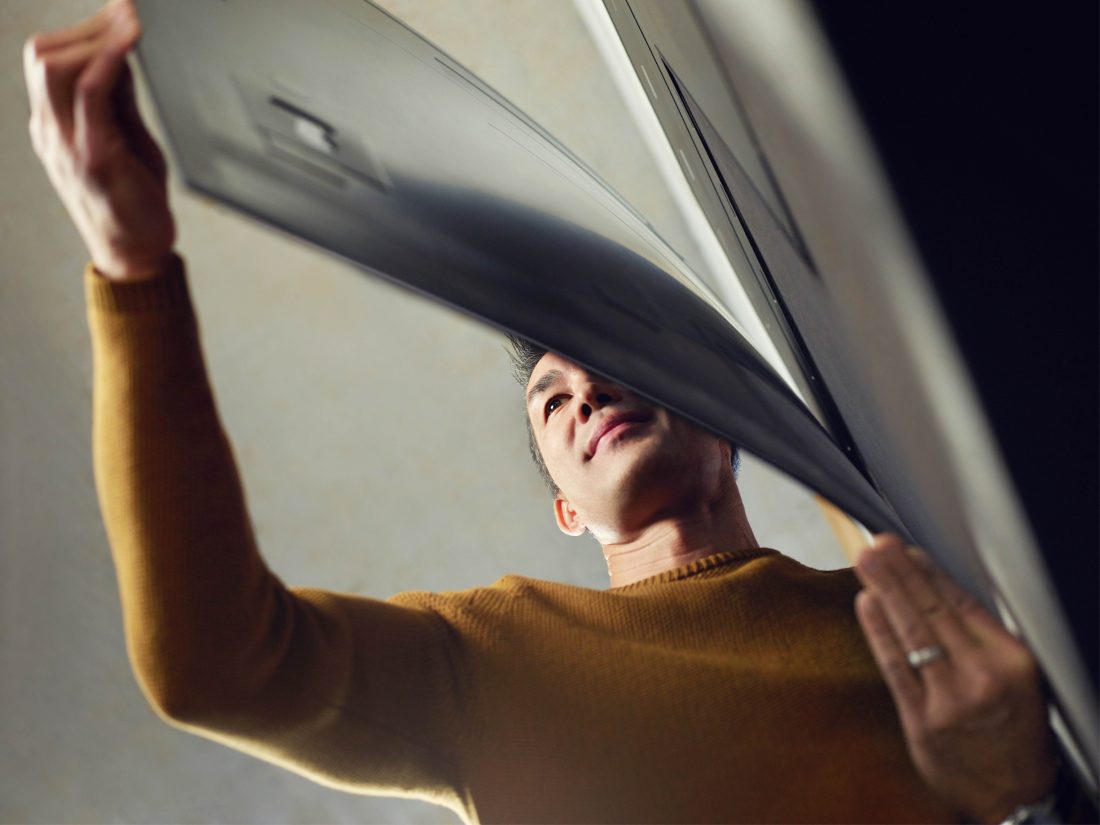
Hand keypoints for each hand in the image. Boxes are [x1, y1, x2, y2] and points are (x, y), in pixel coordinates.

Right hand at [24, 0, 174, 280]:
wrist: (137, 256)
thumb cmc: (135, 203)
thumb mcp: (127, 138)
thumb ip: (119, 99)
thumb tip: (121, 53)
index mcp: (53, 126)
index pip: (47, 60)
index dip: (82, 30)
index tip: (119, 14)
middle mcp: (51, 131)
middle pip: (41, 55)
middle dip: (87, 27)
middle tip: (126, 16)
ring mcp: (67, 144)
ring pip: (55, 67)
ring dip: (96, 38)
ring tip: (131, 24)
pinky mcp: (94, 157)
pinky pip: (89, 95)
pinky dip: (109, 60)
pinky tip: (128, 43)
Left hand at [853, 534, 1058, 823]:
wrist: (1013, 795)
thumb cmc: (1012, 729)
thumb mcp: (1016, 677)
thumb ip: (980, 637)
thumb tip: (935, 588)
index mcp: (1011, 661)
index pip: (963, 604)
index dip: (931, 574)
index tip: (908, 551)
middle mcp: (982, 677)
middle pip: (933, 612)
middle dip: (902, 573)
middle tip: (877, 545)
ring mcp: (950, 700)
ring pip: (912, 633)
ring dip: (886, 592)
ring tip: (867, 562)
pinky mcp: (922, 721)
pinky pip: (896, 666)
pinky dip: (878, 632)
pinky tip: (866, 605)